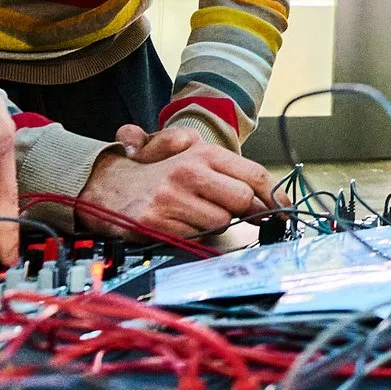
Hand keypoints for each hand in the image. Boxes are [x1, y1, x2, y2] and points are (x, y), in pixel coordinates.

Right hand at [80, 129, 275, 238]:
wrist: (106, 186)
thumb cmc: (155, 173)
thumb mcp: (188, 153)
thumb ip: (224, 166)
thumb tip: (262, 191)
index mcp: (202, 153)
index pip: (253, 174)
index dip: (274, 195)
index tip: (284, 209)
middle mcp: (189, 172)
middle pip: (242, 200)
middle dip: (246, 212)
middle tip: (241, 214)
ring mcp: (173, 198)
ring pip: (221, 222)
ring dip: (215, 223)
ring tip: (196, 213)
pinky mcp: (158, 222)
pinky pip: (195, 236)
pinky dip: (193, 234)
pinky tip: (180, 223)